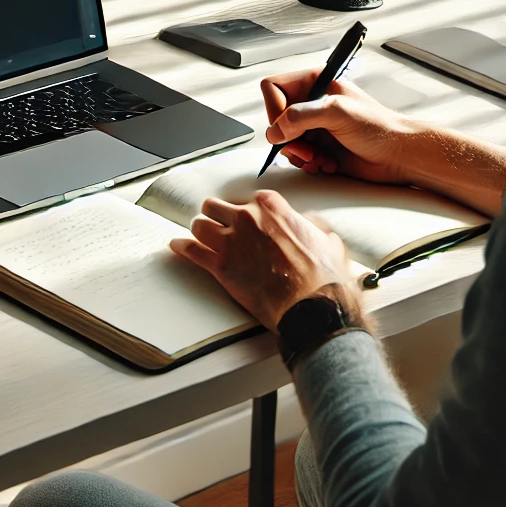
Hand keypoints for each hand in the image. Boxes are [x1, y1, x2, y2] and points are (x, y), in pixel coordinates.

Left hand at [169, 189, 353, 326]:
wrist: (312, 307)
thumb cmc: (322, 277)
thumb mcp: (328, 241)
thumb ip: (313, 226)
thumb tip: (310, 224)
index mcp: (272, 207)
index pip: (249, 198)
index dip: (248, 211)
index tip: (246, 218)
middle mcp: (247, 217)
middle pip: (216, 206)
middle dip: (216, 215)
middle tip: (217, 224)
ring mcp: (230, 240)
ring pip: (200, 224)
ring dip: (200, 231)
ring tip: (200, 236)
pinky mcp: (219, 265)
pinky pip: (190, 250)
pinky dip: (181, 247)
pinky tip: (177, 246)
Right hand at [258, 69, 505, 216]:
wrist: (398, 155)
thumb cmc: (379, 127)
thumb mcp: (339, 112)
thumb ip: (303, 116)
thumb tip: (276, 129)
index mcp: (314, 83)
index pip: (273, 88)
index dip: (274, 109)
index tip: (286, 127)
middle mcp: (311, 103)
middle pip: (275, 118)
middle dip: (289, 139)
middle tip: (307, 149)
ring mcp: (314, 126)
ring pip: (283, 141)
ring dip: (299, 154)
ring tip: (320, 158)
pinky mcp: (318, 147)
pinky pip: (297, 157)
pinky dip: (309, 164)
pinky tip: (328, 164)